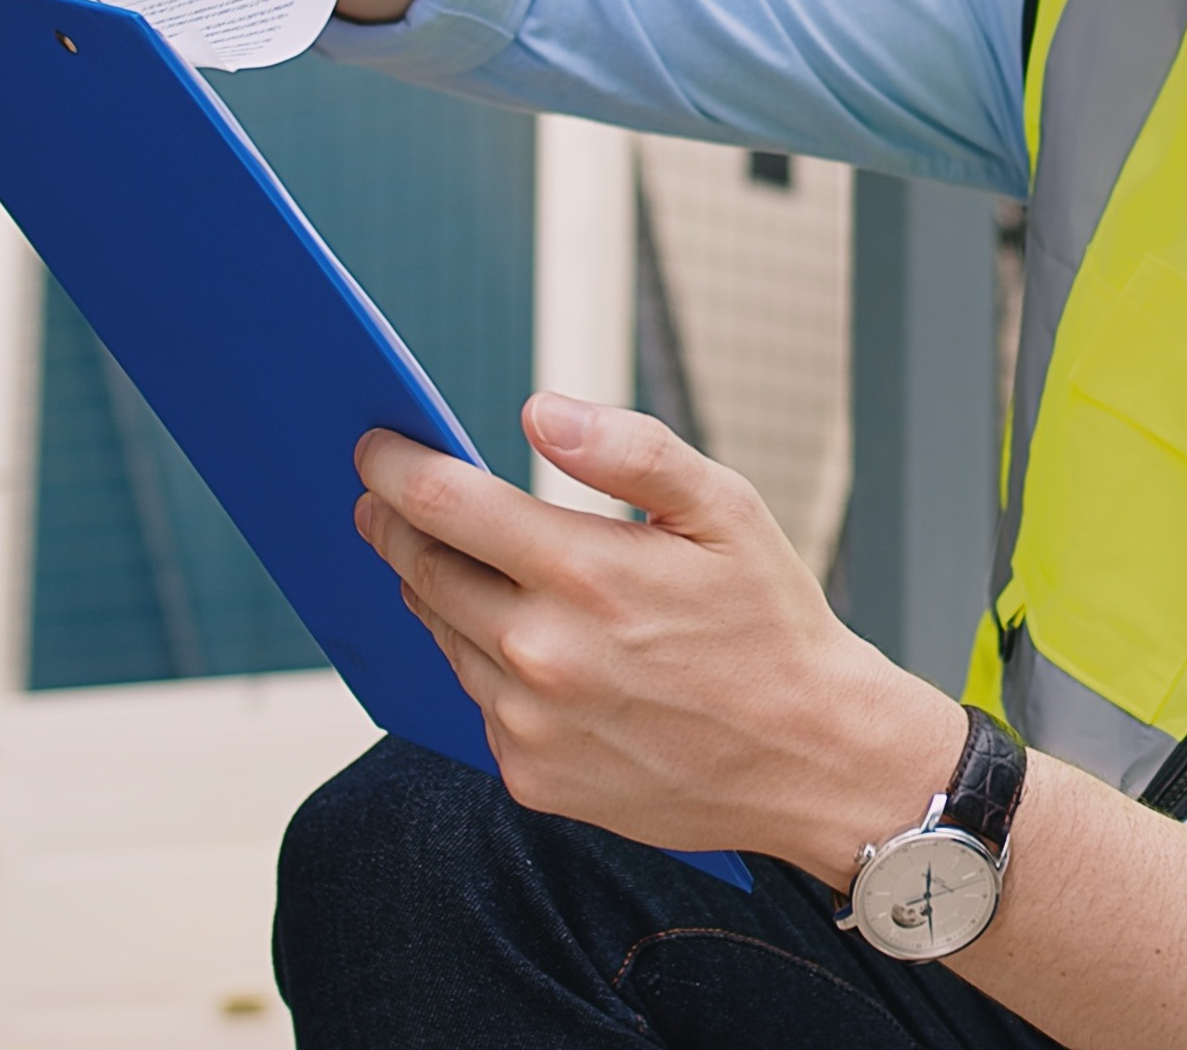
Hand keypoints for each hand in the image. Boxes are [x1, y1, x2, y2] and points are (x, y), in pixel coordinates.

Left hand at [354, 393, 962, 876]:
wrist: (812, 758)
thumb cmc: (771, 623)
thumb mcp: (728, 510)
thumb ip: (632, 450)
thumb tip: (541, 411)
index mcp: (586, 573)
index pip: (443, 505)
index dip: (394, 467)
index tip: (374, 447)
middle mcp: (543, 654)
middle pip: (422, 570)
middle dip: (398, 525)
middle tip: (387, 500)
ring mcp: (530, 724)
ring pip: (444, 636)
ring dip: (444, 597)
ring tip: (476, 571)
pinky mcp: (532, 776)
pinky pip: (478, 704)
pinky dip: (490, 668)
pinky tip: (537, 654)